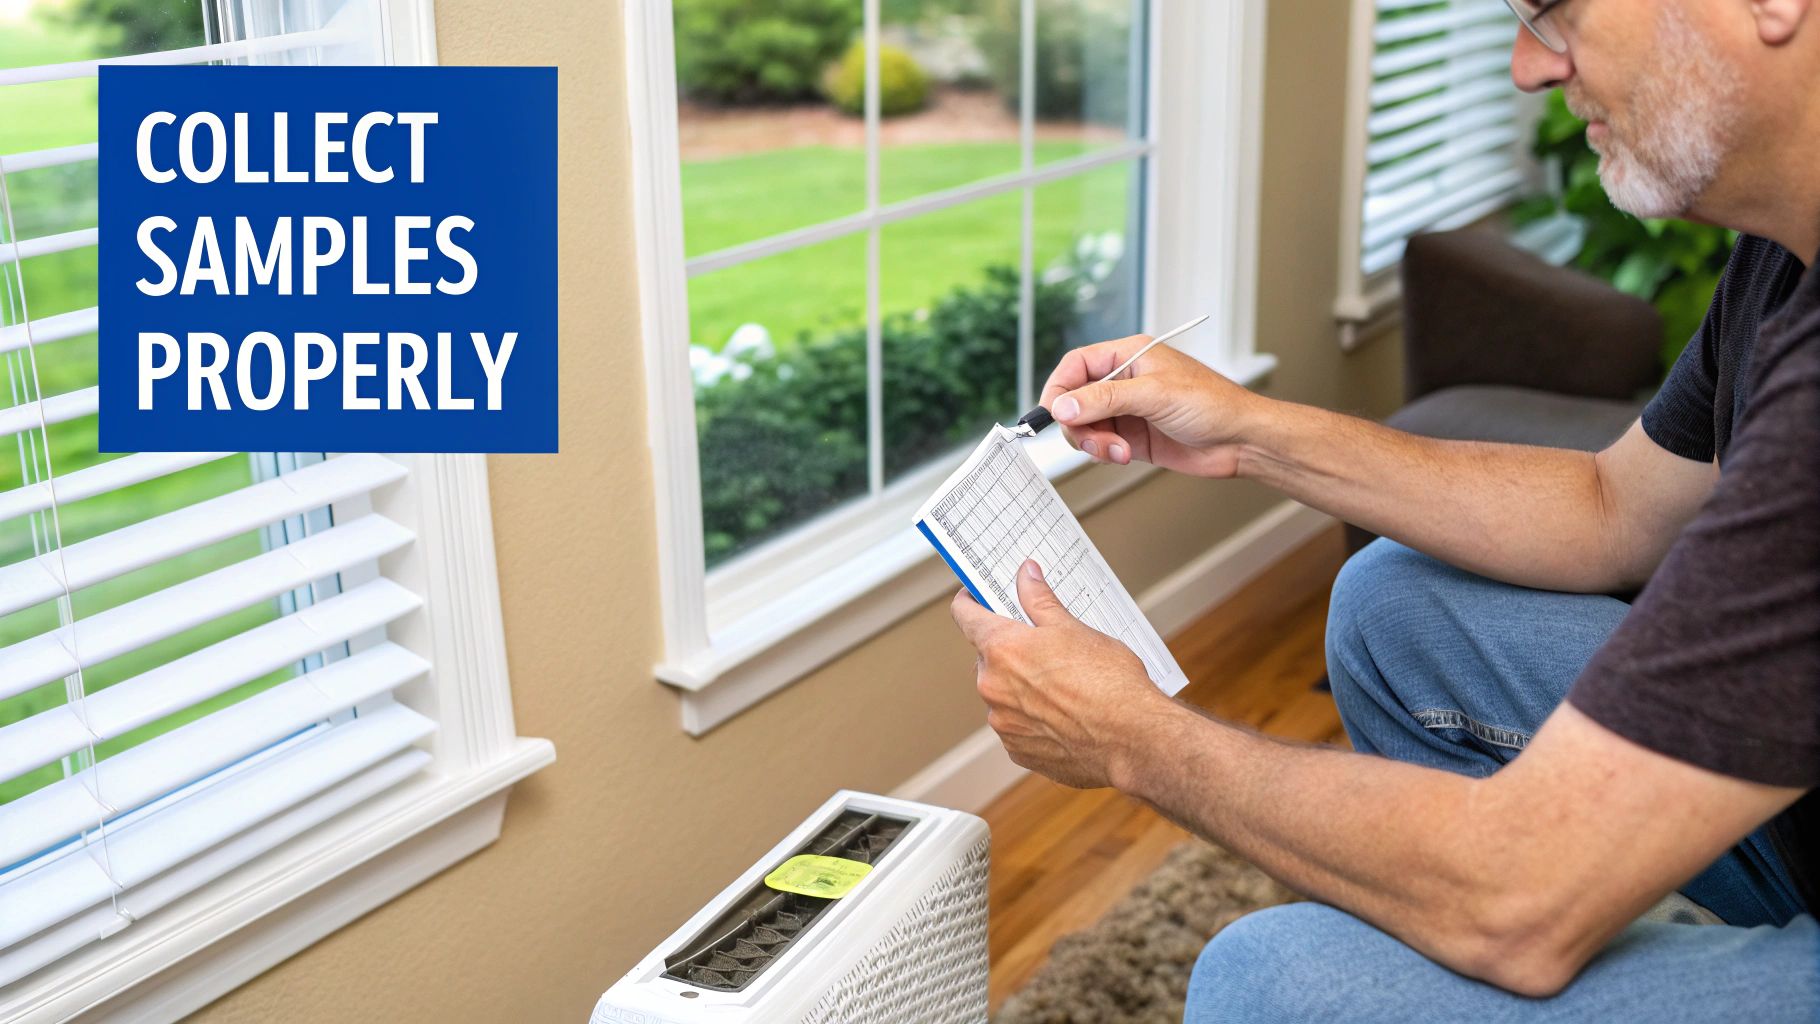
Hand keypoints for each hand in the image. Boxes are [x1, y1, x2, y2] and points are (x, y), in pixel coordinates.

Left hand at [948, 559, 1182, 789]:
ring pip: (1002, 694)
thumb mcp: (1074, 629)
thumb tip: (1026, 576)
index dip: (971, 601)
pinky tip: (1064, 713)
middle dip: (1009, 650)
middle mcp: (993, 688)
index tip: (978, 596)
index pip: (965, 615)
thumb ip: (1039, 601)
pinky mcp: (1018, 751)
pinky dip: (1033, 718)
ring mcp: (1003, 723)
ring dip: (1021, 686)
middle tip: (1043, 646)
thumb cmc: (1109, 683)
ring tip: (1062, 685)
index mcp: (1002, 649)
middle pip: (986, 658)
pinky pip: (1016, 726)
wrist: (1133, 739)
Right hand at [1039, 335, 1261, 477]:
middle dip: (1078, 423)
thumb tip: (1063, 405)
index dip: (1059, 388)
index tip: (1053, 413)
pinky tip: (1124, 456)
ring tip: (1118, 451)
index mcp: (1128, 356)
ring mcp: (1127, 411)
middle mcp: (1124, 382)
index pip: (1077, 365)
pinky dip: (1104, 454)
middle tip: (1091, 440)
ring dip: (1093, 442)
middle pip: (1075, 400)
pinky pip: (1100, 445)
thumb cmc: (1213, 404)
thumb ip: (1105, 399)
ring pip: (1085, 426)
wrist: (1241, 440)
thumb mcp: (1155, 395)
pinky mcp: (1132, 438)